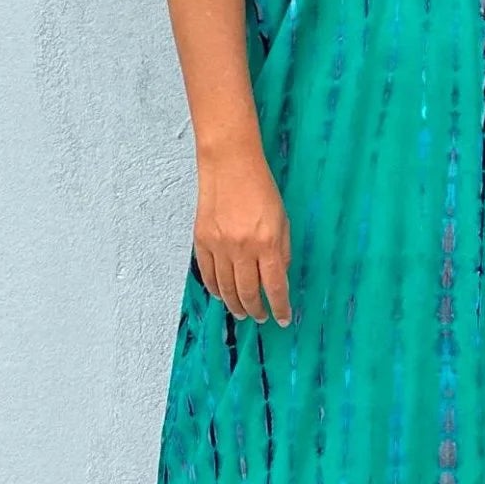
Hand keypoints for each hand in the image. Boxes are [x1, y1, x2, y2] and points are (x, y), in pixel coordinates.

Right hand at [193, 143, 292, 323]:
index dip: (280, 307)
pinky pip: (207, 274)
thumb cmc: (260, 189)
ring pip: (226, 288)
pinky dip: (215, 289)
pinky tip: (222, 295)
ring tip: (242, 312)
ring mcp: (219, 246)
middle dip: (256, 310)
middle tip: (261, 317)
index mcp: (267, 243)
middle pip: (248, 292)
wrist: (229, 165)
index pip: (275, 286)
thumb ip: (282, 251)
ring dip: (235, 305)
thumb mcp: (282, 220)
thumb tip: (278, 278)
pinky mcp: (202, 240)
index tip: (283, 318)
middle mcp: (242, 248)